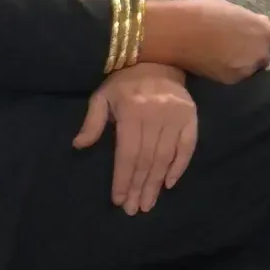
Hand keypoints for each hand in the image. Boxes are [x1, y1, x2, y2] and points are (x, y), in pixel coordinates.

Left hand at [74, 64, 197, 214]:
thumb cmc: (125, 81)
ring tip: (148, 204)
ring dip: (156, 183)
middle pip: (146, 159)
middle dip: (139, 187)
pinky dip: (180, 166)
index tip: (119, 200)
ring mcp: (175, 115)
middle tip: (134, 210)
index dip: (123, 179)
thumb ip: (92, 121)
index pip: (127, 153)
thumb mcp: (103, 95)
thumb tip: (78, 145)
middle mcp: (155, 114)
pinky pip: (187, 146)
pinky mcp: (191, 116)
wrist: (158, 58)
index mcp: (131, 109)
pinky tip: (170, 184)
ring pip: (165, 157)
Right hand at [144, 0, 269, 84]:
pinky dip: (229, 71)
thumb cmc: (201, 12)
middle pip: (265, 58)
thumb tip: (258, 27)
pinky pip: (236, 76)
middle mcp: (258, 53)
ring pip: (250, 70)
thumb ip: (250, 22)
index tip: (262, 43)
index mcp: (262, 31)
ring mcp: (245, 69)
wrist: (177, 32)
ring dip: (243, 64)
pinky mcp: (229, 80)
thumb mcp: (232, 10)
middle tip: (237, 48)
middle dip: (255, 54)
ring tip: (224, 56)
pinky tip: (215, 62)